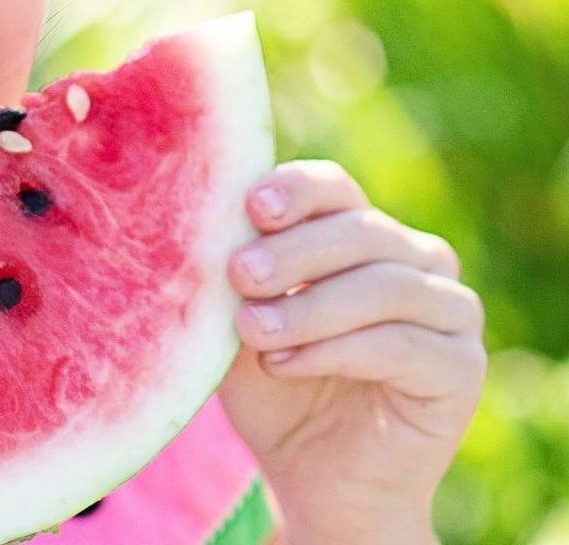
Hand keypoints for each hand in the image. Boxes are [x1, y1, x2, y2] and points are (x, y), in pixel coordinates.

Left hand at [218, 160, 485, 543]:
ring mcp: (447, 311)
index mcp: (359, 235)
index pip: (334, 189)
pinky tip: (283, 364)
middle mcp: (414, 261)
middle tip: (239, 273)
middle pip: (361, 230)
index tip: (251, 206)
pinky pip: (401, 344)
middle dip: (293, 252)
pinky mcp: (461, 366)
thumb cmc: (273, 391)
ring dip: (310, 306)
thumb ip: (234, 282)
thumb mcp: (240, 327)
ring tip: (252, 329)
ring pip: (385, 285)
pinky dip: (336, 350)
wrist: (312, 478)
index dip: (296, 191)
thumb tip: (206, 230)